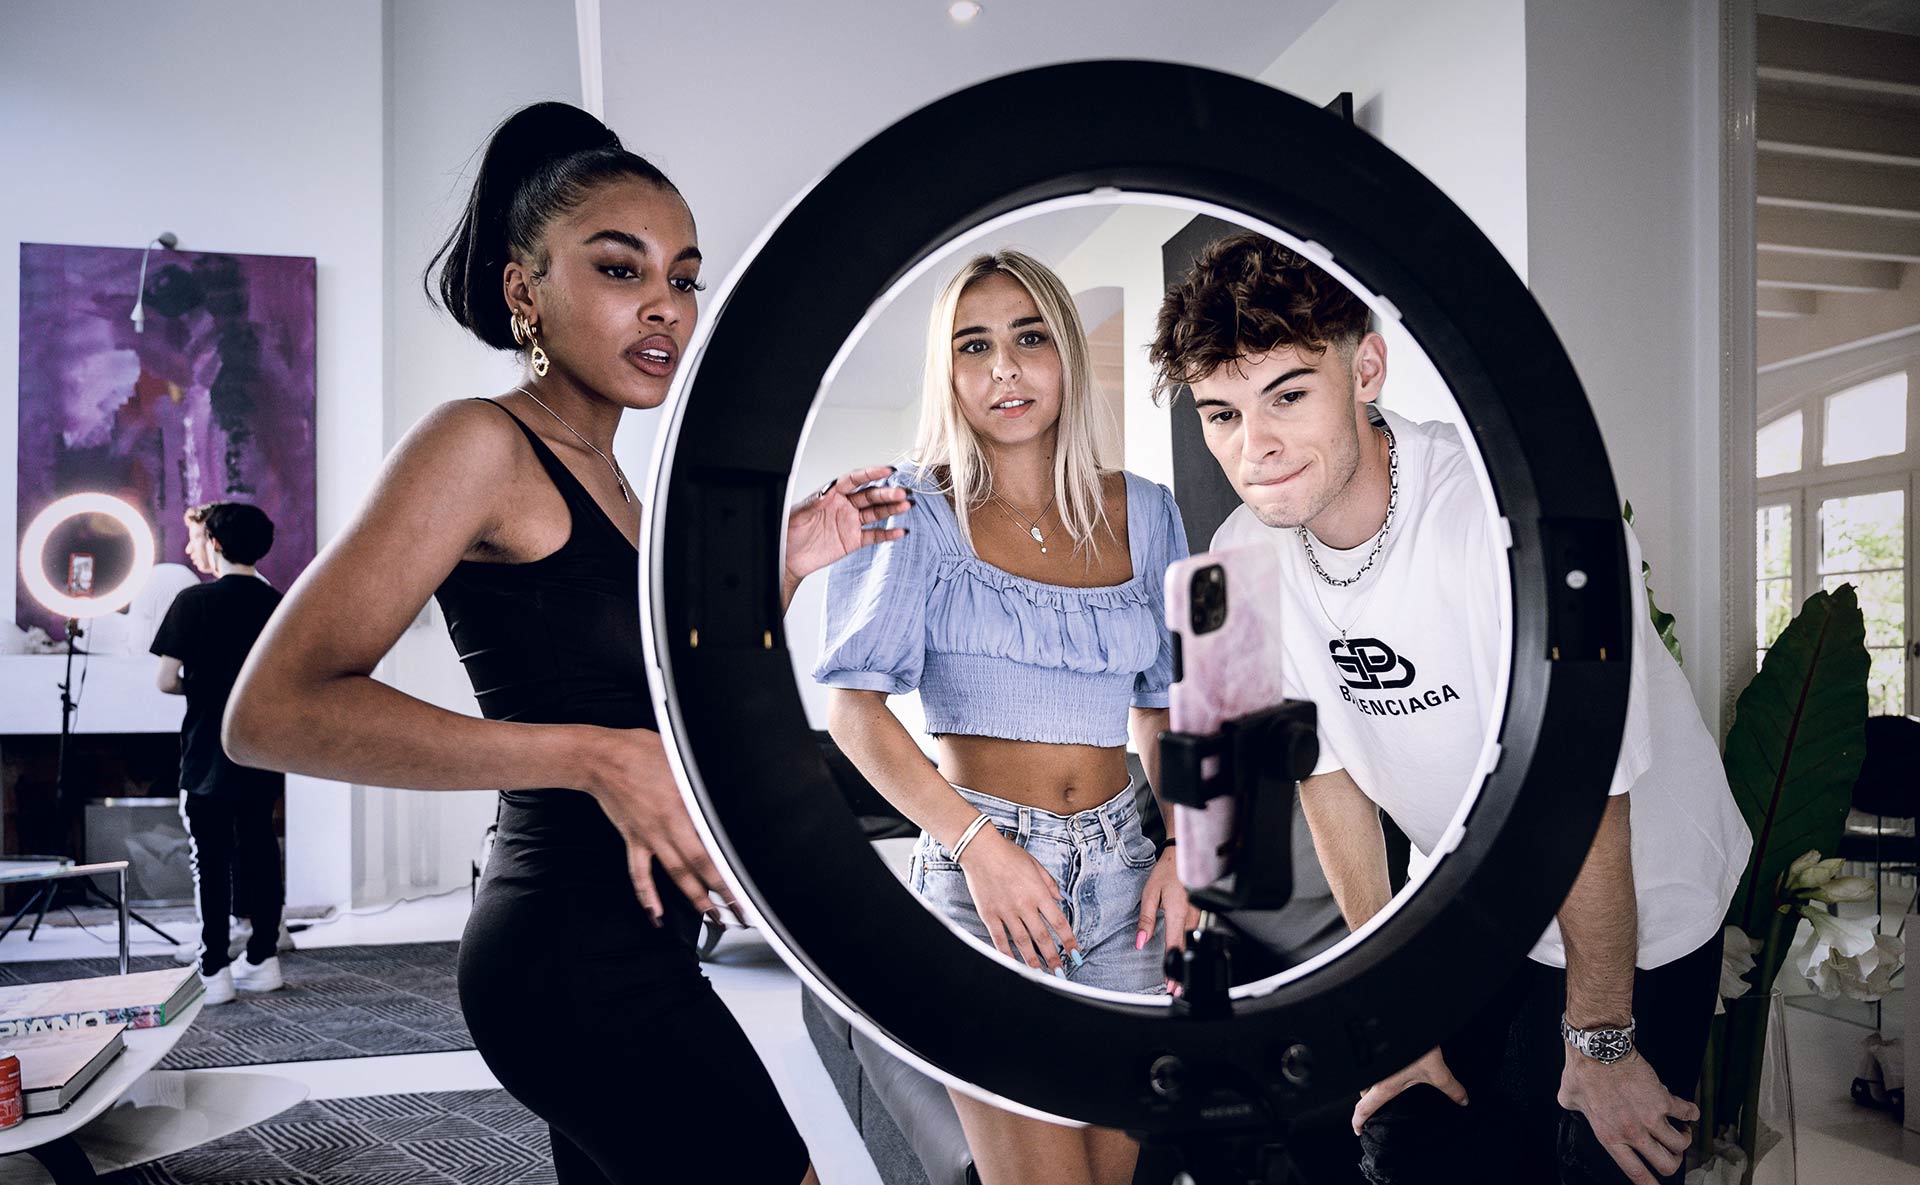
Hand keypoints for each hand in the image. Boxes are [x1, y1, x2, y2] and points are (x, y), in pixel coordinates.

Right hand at [582, 727, 740, 926]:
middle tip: (737, 911)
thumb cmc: (641, 751)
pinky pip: (639, 873)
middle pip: (697, 868)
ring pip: (675, 875)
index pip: (712, 847)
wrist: (602, 758)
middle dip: (719, 893)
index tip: (744, 885)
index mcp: (682, 806)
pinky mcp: (633, 839)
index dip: (729, 870)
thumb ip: (703, 782)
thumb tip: (726, 792)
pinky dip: (647, 895)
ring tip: (710, 918)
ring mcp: (649, 837)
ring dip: (694, 899)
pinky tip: (655, 913)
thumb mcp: (682, 760)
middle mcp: (667, 827)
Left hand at [784, 466, 912, 594]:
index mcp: (831, 494)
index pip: (854, 480)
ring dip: (892, 509)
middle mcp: (844, 506)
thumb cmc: (789, 533)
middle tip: (901, 493)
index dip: (870, 474)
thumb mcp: (796, 515)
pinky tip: (901, 531)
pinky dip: (888, 533)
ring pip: (876, 512)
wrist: (788, 558)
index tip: (886, 470)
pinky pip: (874, 535)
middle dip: (887, 493)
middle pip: (869, 496)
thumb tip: (825, 492)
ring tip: (907, 505)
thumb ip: (812, 503)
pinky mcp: (853, 540)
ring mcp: (850, 522)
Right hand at [955, 827, 1081, 974]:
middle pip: (1042, 937)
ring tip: (1040, 974)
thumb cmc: (1008, 854)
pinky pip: (999, 938)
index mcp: (1038, 893)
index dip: (1069, 941)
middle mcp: (1024, 905)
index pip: (1059, 922)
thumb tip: (1062, 897)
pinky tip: (1013, 963)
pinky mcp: (989, 914)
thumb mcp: (1035, 864)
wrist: (981, 850)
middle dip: (1053, 957)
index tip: (1076, 954)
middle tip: (1060, 972)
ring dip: (1033, 960)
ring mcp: (1006, 911)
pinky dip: (1007, 953)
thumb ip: (1050, 883)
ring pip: (1022, 942)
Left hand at [1137, 850, 1200, 991]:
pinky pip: (1192, 934)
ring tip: (1178, 978)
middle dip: (1180, 971)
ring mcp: (1197, 915)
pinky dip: (1187, 948)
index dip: (1172, 968)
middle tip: (1175, 989)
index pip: (1174, 947)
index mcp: (1177, 913)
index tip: (1169, 984)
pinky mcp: (1198, 913)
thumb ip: (1145, 920)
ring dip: (1184, 960)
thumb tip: (1140, 941)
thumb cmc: (1166, 872)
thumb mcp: (1149, 894)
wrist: (1182, 857)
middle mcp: (1190, 917)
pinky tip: (1183, 955)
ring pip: (1190, 943)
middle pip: (1185, 949)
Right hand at [1351, 1047, 1467, 1134]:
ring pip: (1363, 1077)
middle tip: (1380, 1102)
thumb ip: (1451, 1088)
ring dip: (1370, 1082)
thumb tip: (1463, 1101)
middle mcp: (1372, 1074)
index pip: (1364, 1108)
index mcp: (1384, 1085)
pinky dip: (1372, 1067)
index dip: (1358, 1121)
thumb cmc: (1416, 1045)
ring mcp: (1368, 1059)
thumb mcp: (1437, 1070)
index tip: (1358, 1130)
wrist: (1403, 1016)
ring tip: (1383, 1081)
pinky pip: (1366, 1063)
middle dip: (1368, 1099)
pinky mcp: (1369, 1046)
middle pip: (1362, 1092)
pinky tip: (1384, 1063)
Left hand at [1557, 1049, 1697, 1184]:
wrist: (1599, 1049)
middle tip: (1671, 1152)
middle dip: (1673, 1161)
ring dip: (1684, 1138)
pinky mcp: (1663, 1100)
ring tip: (1680, 1130)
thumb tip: (1573, 1104)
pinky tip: (1689, 1111)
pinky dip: (1692, 1113)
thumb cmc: (1582, 1071)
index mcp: (1610, 1137)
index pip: (1635, 1172)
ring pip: (1680, 1144)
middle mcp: (1632, 1133)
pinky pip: (1688, 1113)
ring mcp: (1650, 1118)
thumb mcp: (1569, 1098)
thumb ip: (1575, 1109)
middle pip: (1666, 1164)